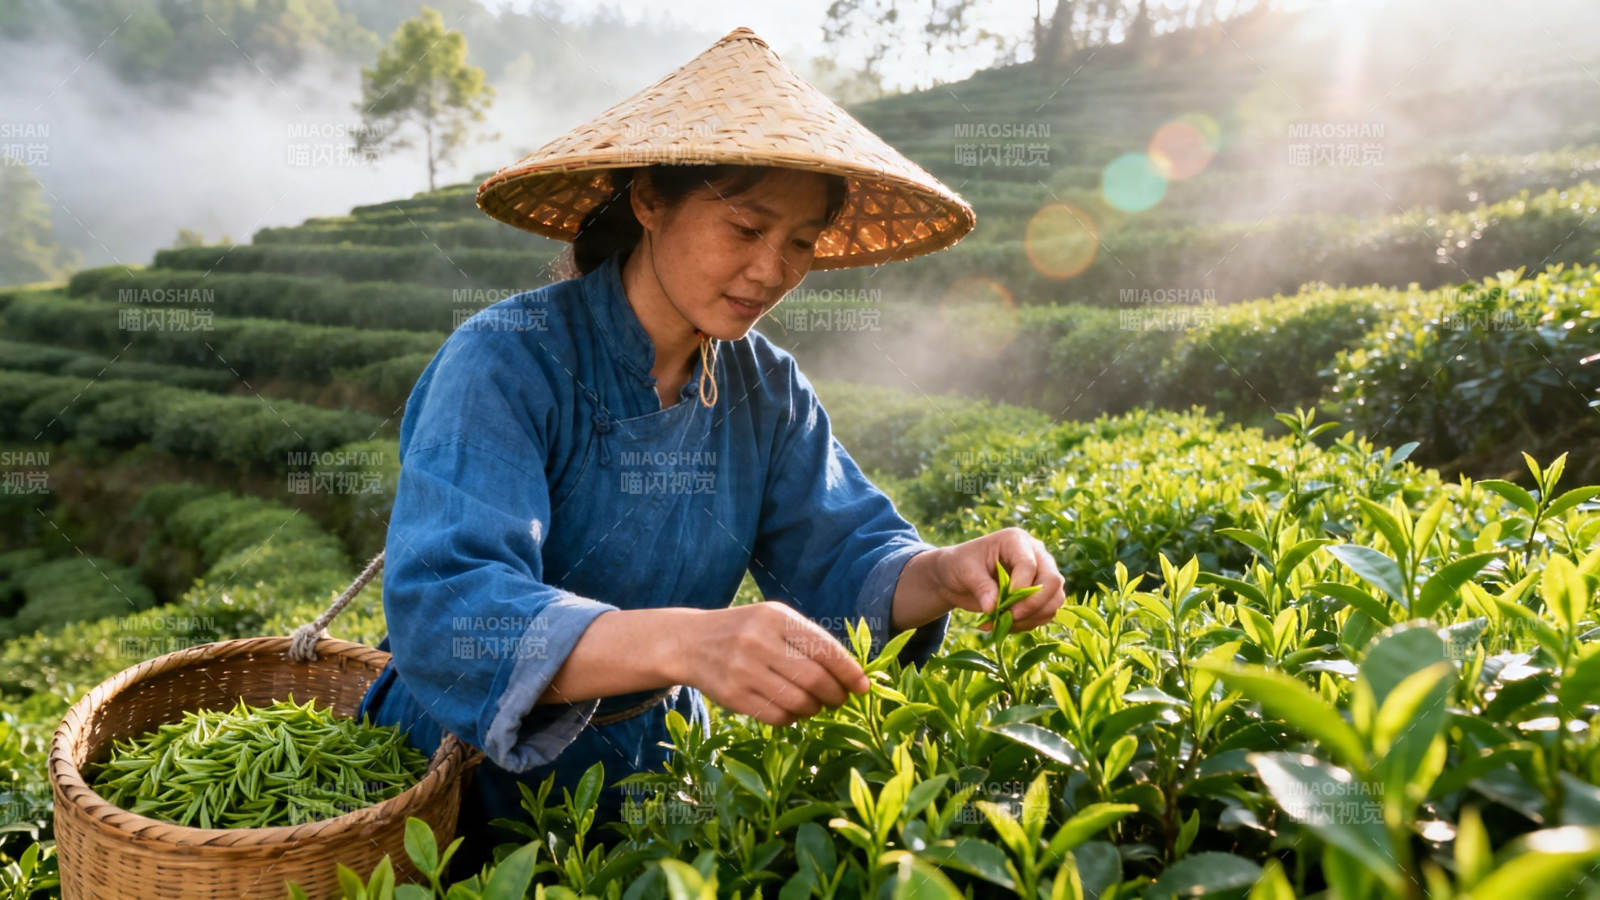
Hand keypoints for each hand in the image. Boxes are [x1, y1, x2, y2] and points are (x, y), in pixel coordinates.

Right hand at [679, 602, 870, 726]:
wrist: (692, 642)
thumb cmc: (746, 631)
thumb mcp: (774, 620)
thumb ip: (809, 640)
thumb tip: (851, 674)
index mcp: (776, 617)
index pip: (824, 648)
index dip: (849, 672)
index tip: (862, 686)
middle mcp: (759, 641)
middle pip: (815, 678)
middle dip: (836, 695)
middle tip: (840, 700)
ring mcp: (743, 670)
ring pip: (798, 701)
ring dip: (814, 708)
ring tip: (815, 704)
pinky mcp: (733, 696)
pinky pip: (777, 716)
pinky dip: (792, 718)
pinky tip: (792, 710)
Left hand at [935, 527, 1066, 632]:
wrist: (957, 577)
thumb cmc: (959, 565)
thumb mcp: (964, 571)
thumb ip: (980, 587)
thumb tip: (993, 608)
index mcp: (1016, 541)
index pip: (1030, 565)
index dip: (1020, 587)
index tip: (1000, 605)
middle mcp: (1036, 554)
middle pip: (1053, 581)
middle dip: (1033, 604)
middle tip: (1009, 617)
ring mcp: (1041, 574)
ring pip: (1055, 599)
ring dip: (1032, 617)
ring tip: (1002, 623)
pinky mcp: (1040, 594)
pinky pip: (1045, 613)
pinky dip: (1028, 623)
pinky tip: (1005, 625)